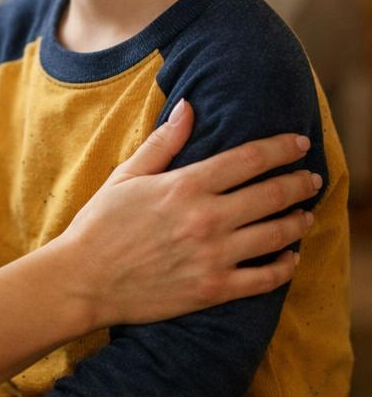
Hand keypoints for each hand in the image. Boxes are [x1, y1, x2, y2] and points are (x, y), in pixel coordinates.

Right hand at [58, 100, 316, 329]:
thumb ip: (163, 142)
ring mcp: (214, 256)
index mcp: (185, 186)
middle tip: (311, 178)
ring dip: (297, 222)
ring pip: (276, 235)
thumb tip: (188, 107)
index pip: (248, 159)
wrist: (84, 279)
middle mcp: (206, 218)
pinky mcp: (214, 289)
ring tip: (305, 215)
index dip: (280, 149)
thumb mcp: (127, 175)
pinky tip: (289, 257)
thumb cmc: (100, 224)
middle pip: (271, 195)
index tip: (298, 143)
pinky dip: (284, 266)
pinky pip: (265, 278)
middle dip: (298, 183)